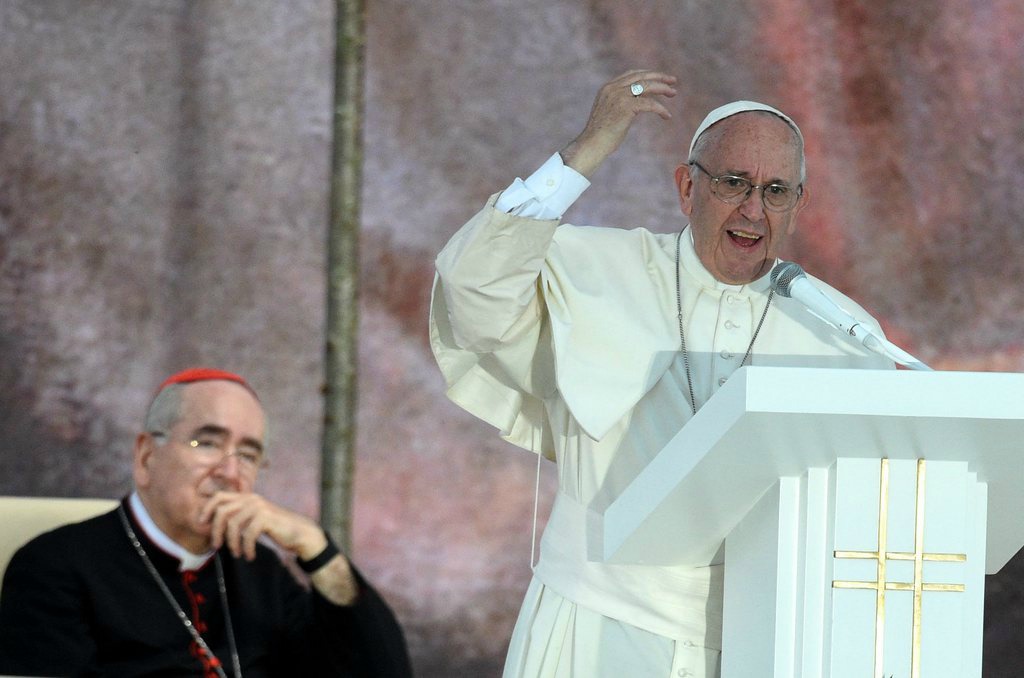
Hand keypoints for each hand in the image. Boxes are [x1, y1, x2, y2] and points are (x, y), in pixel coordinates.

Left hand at [199, 491, 326, 561]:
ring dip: (232, 543)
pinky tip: (250, 555)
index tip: (202, 525)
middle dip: (216, 530)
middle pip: (222, 511)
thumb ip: (239, 516)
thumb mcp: (254, 519)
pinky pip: (247, 535)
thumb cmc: (276, 528)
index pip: (219, 497)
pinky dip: (246, 548)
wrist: (300, 533)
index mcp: (247, 497)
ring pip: (233, 524)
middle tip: (217, 546)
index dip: (207, 509)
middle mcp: (252, 498)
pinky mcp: (266, 518)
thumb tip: (215, 525)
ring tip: (237, 553)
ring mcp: (259, 507)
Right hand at [561, 69, 677, 176]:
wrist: (591, 144)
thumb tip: (637, 105)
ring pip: (647, 86)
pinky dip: (660, 109)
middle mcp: (613, 88)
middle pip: (641, 76)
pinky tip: (667, 115)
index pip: (631, 74)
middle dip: (659, 77)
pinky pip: (649, 104)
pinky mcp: (626, 107)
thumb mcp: (609, 112)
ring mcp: (619, 96)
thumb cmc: (600, 134)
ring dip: (663, 88)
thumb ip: (620, 103)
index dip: (647, 74)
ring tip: (673, 94)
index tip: (659, 78)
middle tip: (673, 81)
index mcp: (608, 87)